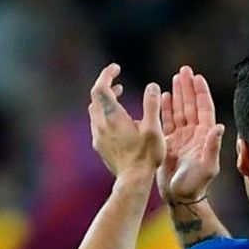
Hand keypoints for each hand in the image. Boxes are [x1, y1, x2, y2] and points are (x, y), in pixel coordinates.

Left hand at [88, 63, 164, 177]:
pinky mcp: (99, 146)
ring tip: (119, 102)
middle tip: (119, 84)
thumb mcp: (154, 128)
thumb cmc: (146, 155)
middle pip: (95, 98)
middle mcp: (100, 124)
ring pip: (94, 111)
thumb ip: (152, 105)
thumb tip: (152, 86)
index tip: (116, 68)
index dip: (107, 75)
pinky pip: (97, 124)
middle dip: (106, 88)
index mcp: (113, 116)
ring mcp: (98, 136)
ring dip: (105, 103)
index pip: (101, 88)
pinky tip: (118, 124)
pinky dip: (105, 116)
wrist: (133, 180)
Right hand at [157, 65, 224, 203]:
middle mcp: (195, 134)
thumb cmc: (196, 185)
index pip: (204, 109)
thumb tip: (219, 127)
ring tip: (175, 77)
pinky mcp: (170, 142)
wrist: (180, 197)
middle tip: (184, 70)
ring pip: (180, 110)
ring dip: (178, 94)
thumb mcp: (207, 167)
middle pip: (191, 105)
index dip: (201, 93)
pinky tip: (164, 96)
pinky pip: (168, 121)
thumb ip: (212, 147)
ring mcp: (182, 137)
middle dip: (188, 87)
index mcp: (205, 137)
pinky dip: (166, 108)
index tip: (197, 77)